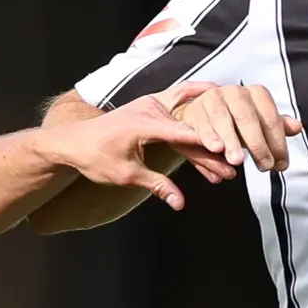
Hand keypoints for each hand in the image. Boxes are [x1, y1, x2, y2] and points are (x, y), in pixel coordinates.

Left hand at [39, 91, 239, 211]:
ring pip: (189, 119)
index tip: (229, 158)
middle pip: (191, 129)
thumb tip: (179, 203)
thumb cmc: (95, 157)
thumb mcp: (126, 175)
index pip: (185, 133)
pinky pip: (182, 106)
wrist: (74, 141)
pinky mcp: (153, 105)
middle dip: (213, 150)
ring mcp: (152, 104)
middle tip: (234, 168)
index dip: (208, 146)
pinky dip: (200, 115)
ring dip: (209, 136)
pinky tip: (220, 112)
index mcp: (143, 123)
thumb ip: (156, 184)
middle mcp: (150, 109)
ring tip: (231, 155)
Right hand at [162, 80, 296, 172]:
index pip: (270, 117)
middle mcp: (234, 92)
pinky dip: (208, 137)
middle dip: (257, 144)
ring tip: (237, 160)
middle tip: (264, 165)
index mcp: (255, 93)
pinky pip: (202, 124)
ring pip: (223, 119)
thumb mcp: (259, 124)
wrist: (202, 113)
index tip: (280, 163)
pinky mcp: (195, 109)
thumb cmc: (234, 121)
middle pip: (247, 118)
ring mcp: (213, 98)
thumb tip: (296, 127)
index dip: (277, 142)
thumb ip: (276, 127)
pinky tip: (216, 149)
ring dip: (231, 141)